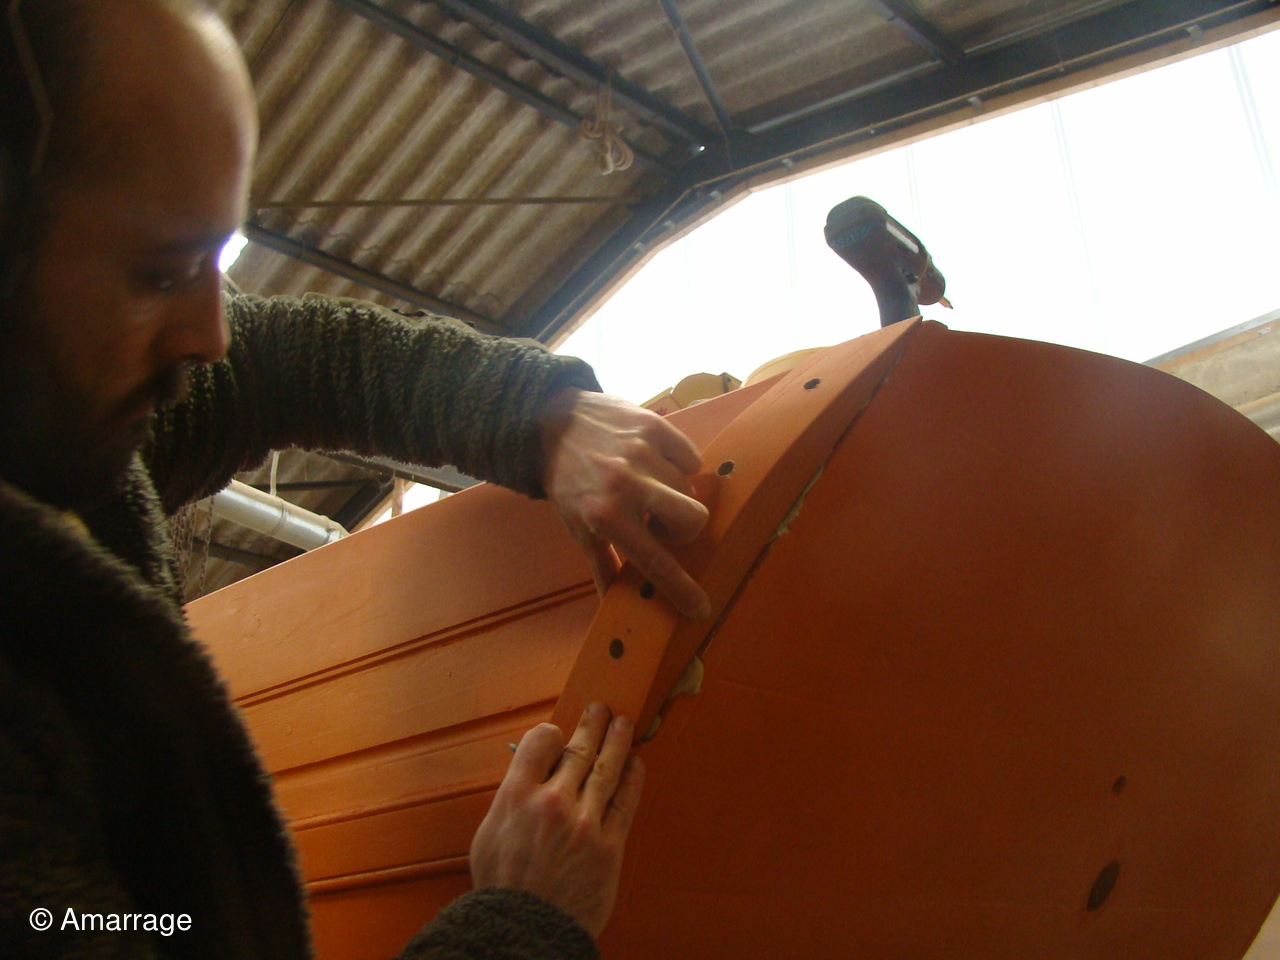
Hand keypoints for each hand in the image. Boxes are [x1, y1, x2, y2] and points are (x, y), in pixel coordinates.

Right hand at [470, 704, 644, 937]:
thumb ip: (513, 798)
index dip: (552, 732)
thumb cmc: (503, 887)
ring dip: (618, 741)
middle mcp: (552, 803)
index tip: (559, 732)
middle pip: (579, 750)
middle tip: (601, 708)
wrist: (526, 931)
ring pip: (607, 770)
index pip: (542, 741)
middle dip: (593, 725)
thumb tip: (531, 774)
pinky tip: (636, 763)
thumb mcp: (490, 834)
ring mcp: (585, 823)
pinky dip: (633, 779)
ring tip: (624, 723)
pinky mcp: (609, 846)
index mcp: (517, 796)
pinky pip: (625, 803)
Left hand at [539, 388, 711, 618]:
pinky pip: (690, 456)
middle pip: (693, 518)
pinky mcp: (654, 425)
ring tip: (652, 489)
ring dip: (675, 495)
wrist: (549, 421)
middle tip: (661, 524)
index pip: (656, 562)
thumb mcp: (577, 527)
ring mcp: (644, 452)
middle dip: (685, 528)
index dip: (682, 589)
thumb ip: (602, 566)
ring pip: (690, 487)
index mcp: (608, 517)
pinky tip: (658, 464)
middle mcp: (628, 485)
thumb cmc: (566, 481)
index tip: (701, 609)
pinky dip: (680, 464)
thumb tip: (612, 606)